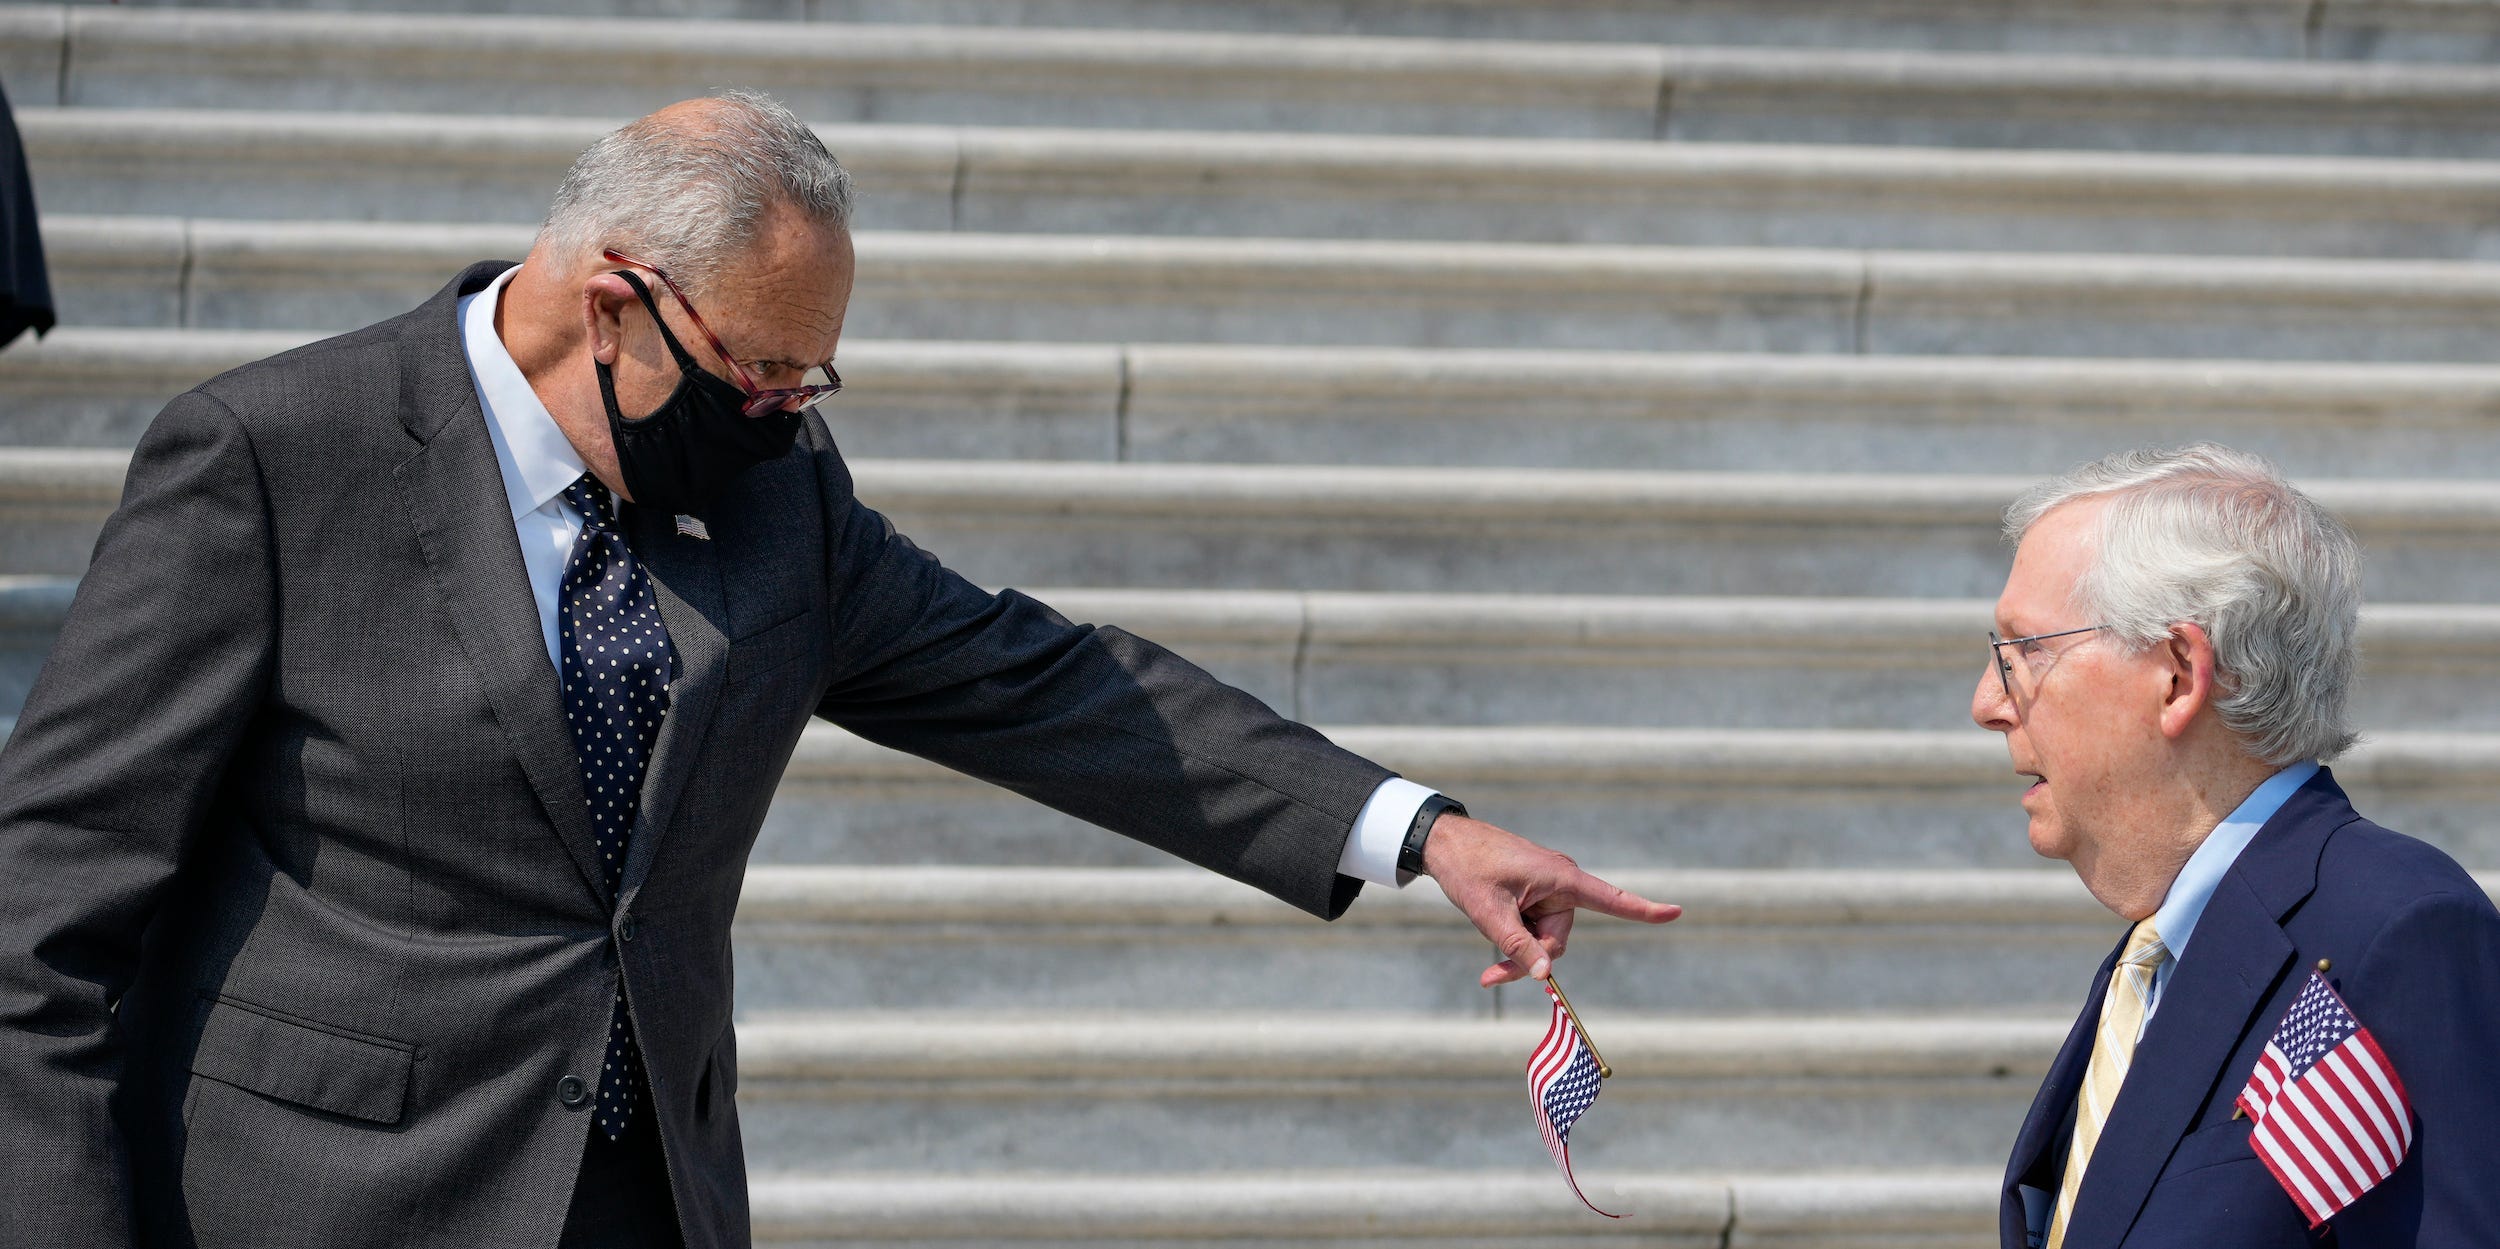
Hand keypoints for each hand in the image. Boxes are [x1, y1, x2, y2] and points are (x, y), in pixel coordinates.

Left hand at [1417, 813, 1680, 986]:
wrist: (1444, 842)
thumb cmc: (1468, 869)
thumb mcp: (1489, 913)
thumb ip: (1517, 946)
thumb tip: (1545, 976)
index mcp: (1560, 878)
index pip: (1610, 900)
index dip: (1644, 910)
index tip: (1676, 912)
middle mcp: (1561, 882)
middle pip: (1559, 939)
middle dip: (1530, 959)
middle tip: (1491, 976)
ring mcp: (1547, 888)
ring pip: (1543, 938)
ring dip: (1517, 949)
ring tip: (1486, 941)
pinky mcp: (1534, 893)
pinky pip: (1533, 927)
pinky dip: (1515, 937)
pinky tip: (1491, 927)